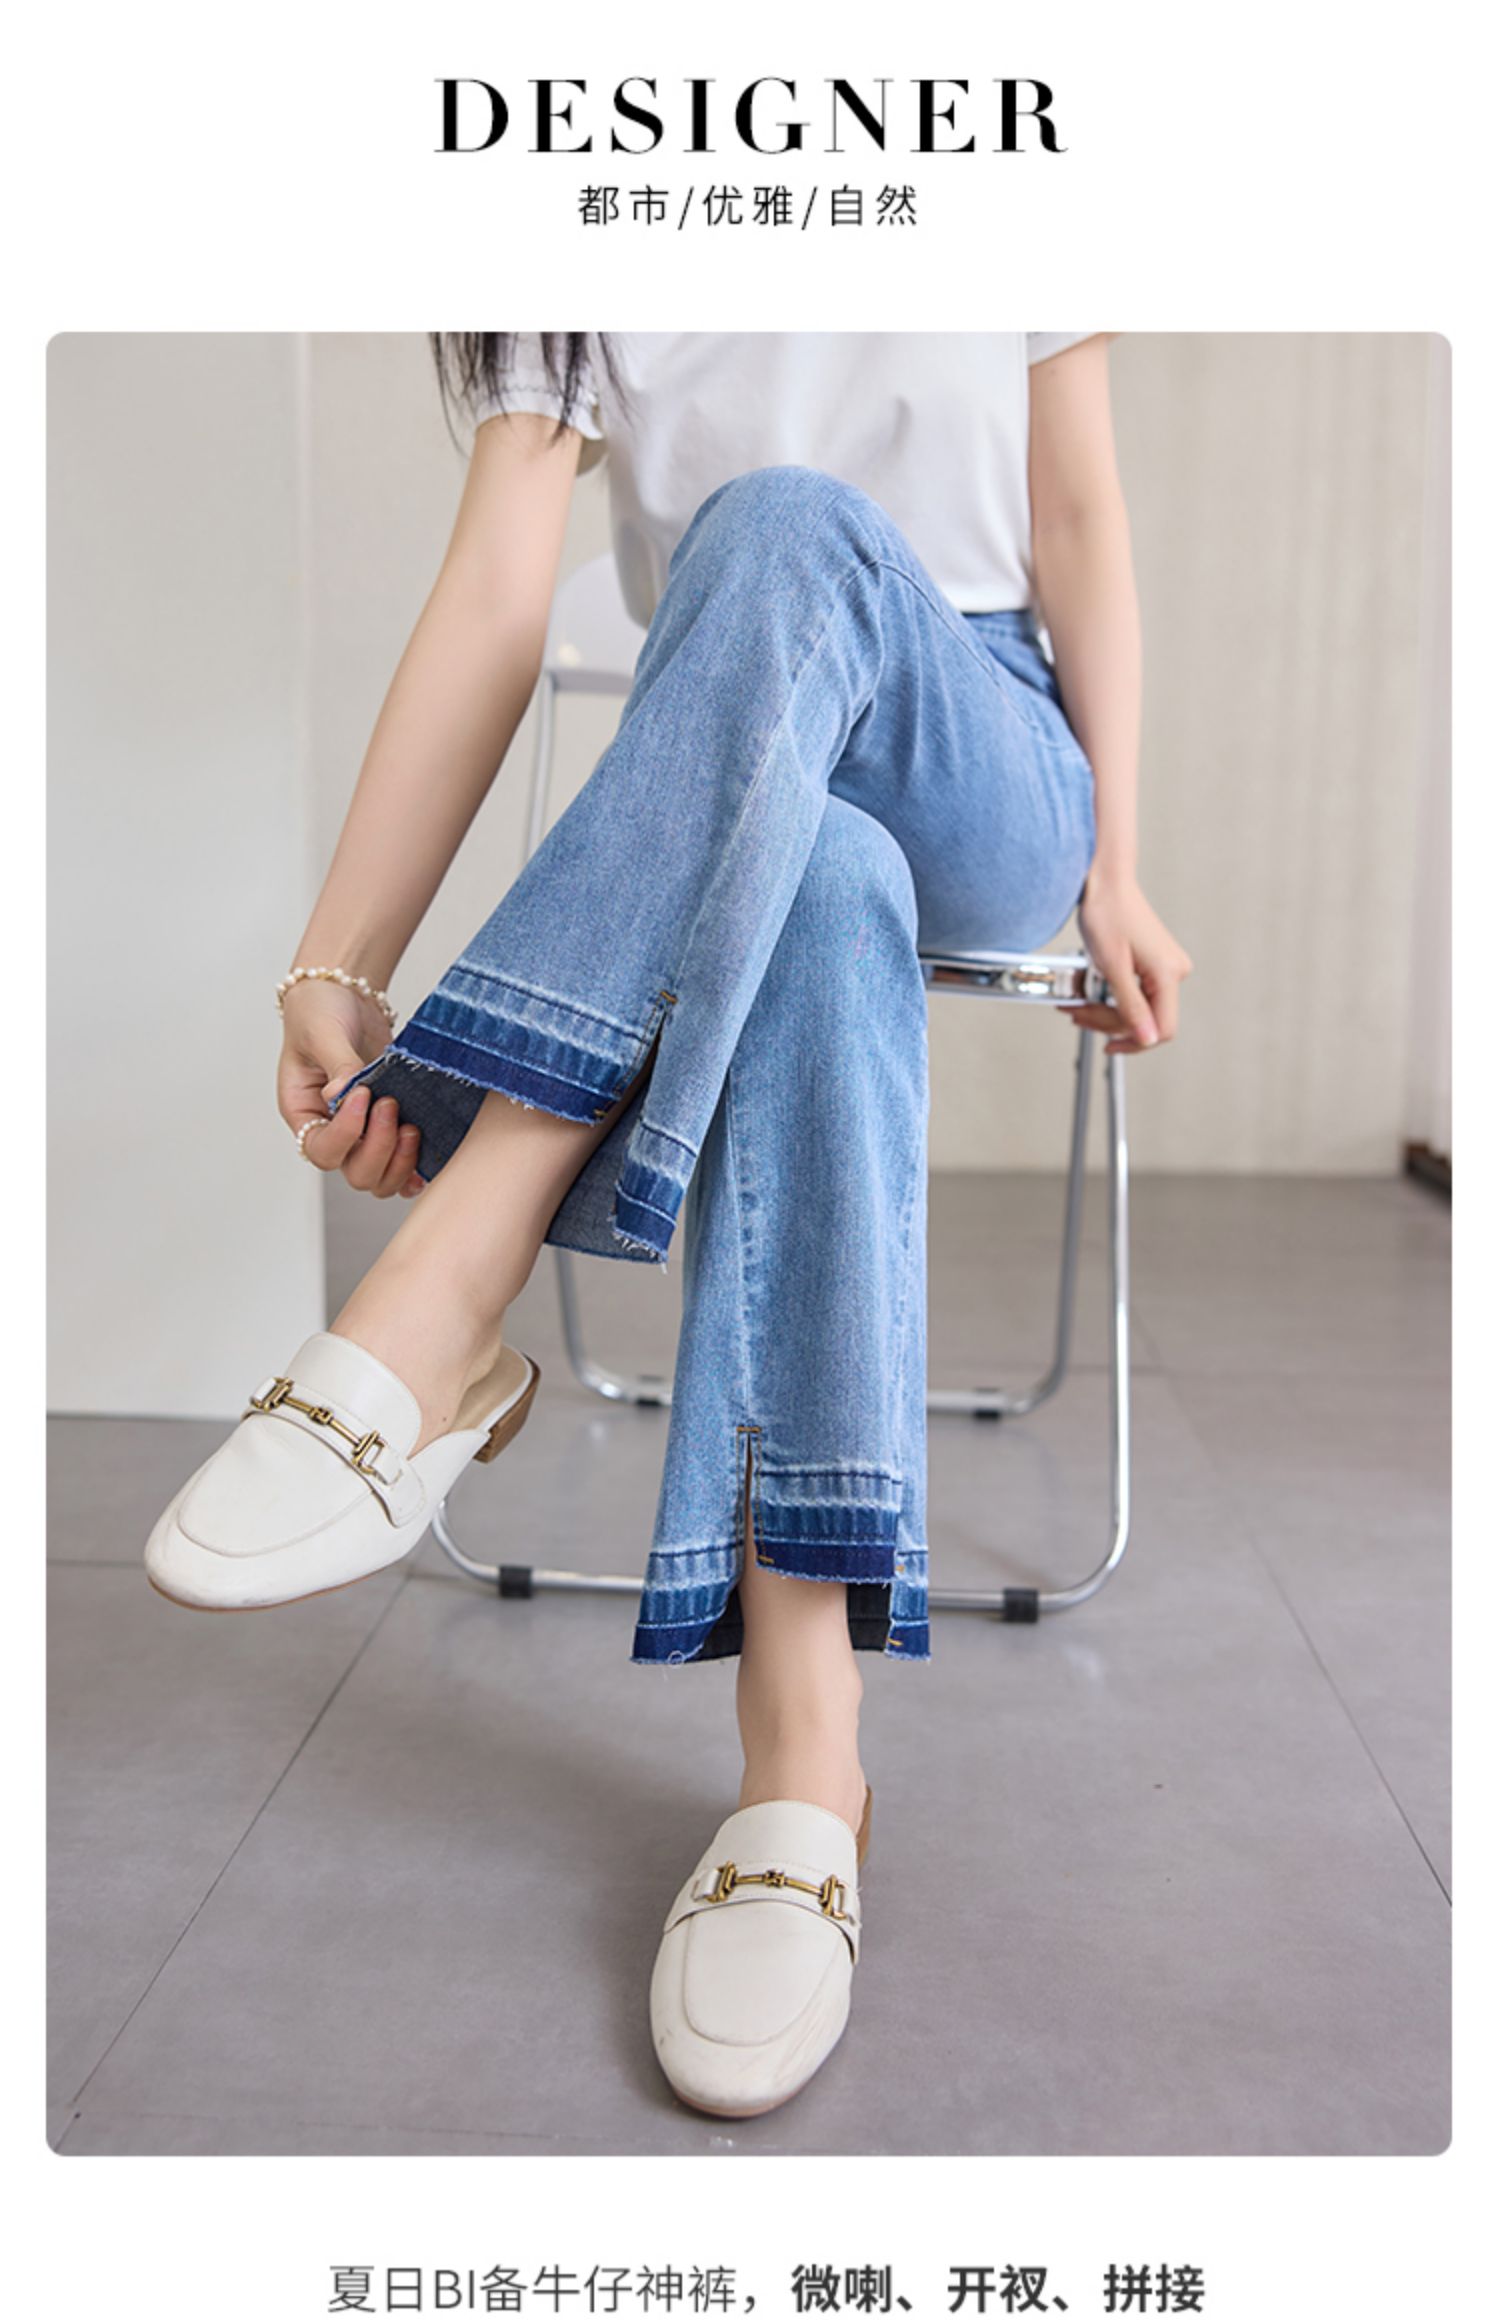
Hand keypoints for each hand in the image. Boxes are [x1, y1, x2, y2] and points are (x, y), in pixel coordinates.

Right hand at [276, 979, 424, 1197]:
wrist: (346, 995)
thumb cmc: (321, 1011)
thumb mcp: (323, 1032)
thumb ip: (337, 1064)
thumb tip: (343, 1094)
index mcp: (304, 1112)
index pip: (321, 1150)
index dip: (346, 1133)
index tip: (364, 1095)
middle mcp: (331, 1130)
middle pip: (354, 1172)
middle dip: (378, 1147)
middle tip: (390, 1104)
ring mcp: (362, 1132)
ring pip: (380, 1177)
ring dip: (400, 1160)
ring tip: (411, 1126)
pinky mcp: (389, 1125)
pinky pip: (402, 1165)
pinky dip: (415, 1168)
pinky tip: (428, 1153)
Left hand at [1071, 868, 1193, 1054]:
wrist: (1105, 881)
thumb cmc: (1106, 912)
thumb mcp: (1112, 967)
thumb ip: (1131, 1007)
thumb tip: (1147, 1039)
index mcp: (1168, 973)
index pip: (1162, 1028)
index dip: (1135, 1042)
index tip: (1108, 1045)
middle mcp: (1174, 971)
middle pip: (1146, 1020)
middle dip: (1108, 1023)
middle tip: (1077, 1015)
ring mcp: (1166, 967)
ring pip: (1138, 1008)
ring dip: (1106, 1012)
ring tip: (1077, 1006)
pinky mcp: (1155, 964)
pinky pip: (1137, 993)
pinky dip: (1111, 997)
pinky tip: (1091, 995)